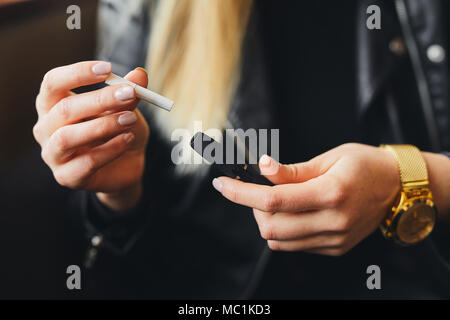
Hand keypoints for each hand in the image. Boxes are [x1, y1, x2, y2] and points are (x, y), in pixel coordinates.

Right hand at [33, 61, 149, 210]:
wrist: (126, 165)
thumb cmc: (118, 130)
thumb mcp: (126, 108)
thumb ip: (129, 92)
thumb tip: (139, 74)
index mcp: (52, 104)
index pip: (53, 82)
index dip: (78, 73)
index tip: (107, 68)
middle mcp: (45, 128)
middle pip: (64, 109)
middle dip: (99, 100)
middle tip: (129, 94)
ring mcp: (53, 154)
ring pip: (68, 137)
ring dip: (103, 126)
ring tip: (130, 119)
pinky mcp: (67, 177)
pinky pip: (86, 162)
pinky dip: (110, 149)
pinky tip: (128, 139)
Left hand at [212, 143, 401, 255]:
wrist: (397, 188)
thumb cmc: (364, 165)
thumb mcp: (329, 158)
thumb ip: (292, 170)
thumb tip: (262, 168)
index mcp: (331, 193)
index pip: (272, 199)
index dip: (240, 192)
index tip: (221, 184)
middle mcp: (333, 221)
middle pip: (270, 226)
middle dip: (252, 207)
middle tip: (257, 189)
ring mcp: (334, 239)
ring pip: (278, 241)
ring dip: (265, 220)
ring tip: (277, 200)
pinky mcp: (335, 248)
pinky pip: (294, 245)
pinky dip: (282, 230)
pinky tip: (292, 212)